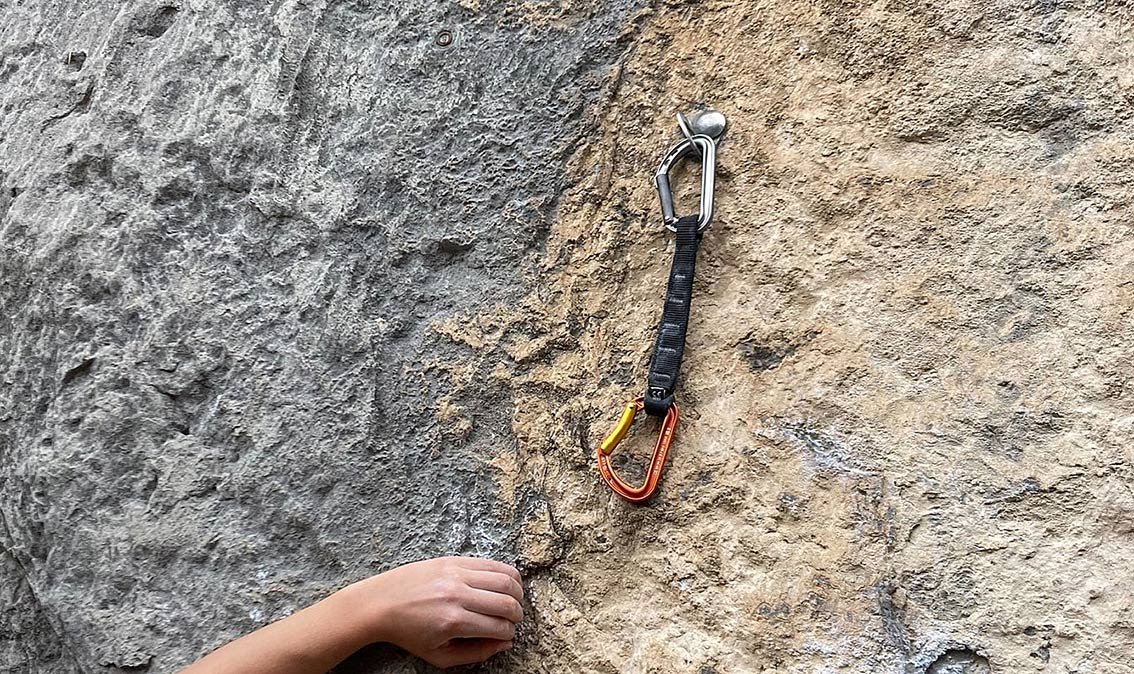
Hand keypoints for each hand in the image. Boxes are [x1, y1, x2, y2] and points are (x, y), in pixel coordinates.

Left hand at [341, 556, 523, 667]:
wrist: (380, 603)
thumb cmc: (408, 632)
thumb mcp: (438, 655)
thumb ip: (475, 654)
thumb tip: (503, 644)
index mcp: (453, 621)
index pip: (499, 627)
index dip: (509, 634)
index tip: (506, 635)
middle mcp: (457, 595)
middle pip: (507, 603)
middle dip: (517, 615)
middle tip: (514, 620)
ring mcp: (456, 574)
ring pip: (506, 580)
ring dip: (517, 593)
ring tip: (513, 602)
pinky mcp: (454, 560)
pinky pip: (492, 563)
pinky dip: (507, 574)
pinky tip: (506, 585)